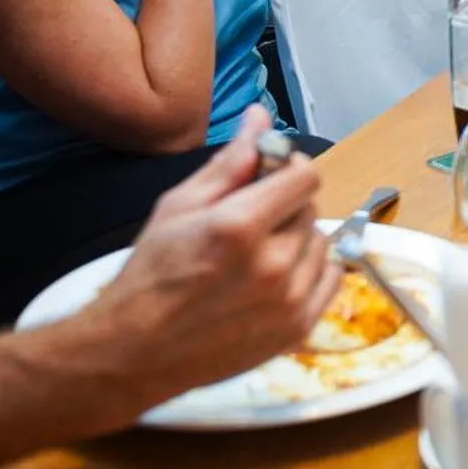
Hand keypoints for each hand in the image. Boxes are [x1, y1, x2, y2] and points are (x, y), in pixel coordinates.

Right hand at [86, 106, 340, 404]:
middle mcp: (273, 263)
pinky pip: (331, 278)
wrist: (136, 351)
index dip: (289, 168)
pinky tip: (280, 272)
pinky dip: (312, 268)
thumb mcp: (180, 206)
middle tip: (252, 219)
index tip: (271, 174)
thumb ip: (230, 162)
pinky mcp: (298, 328)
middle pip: (310, 209)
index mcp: (240, 226)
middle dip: (286, 204)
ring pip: (321, 243)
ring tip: (259, 251)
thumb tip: (261, 117)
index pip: (304, 176)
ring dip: (298, 238)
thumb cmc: (151, 274)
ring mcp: (290, 300)